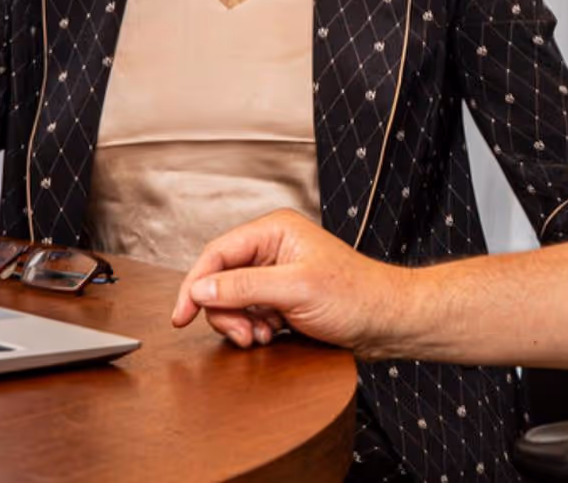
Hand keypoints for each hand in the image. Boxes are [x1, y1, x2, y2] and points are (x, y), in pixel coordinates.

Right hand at [171, 209, 406, 356]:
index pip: (216, 254)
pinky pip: (248, 313)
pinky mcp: (281, 297)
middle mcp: (272, 248)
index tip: (180, 316)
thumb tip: (200, 290)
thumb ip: (244, 287)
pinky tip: (271, 336)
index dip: (194, 285)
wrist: (387, 321)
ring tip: (263, 336)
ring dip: (241, 324)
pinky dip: (252, 329)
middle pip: (220, 280)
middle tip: (243, 335)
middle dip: (225, 312)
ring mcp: (276, 273)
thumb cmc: (356, 296)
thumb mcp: (295, 289)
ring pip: (232, 301)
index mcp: (274, 231)